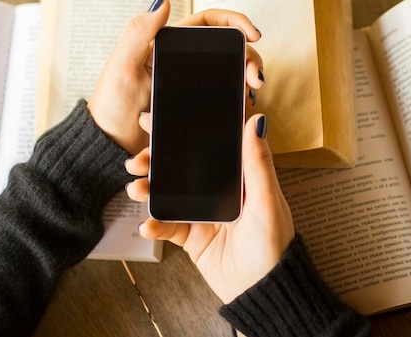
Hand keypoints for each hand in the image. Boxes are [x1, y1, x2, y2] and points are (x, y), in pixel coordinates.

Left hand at [87, 0, 263, 154]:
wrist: (110, 146)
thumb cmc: (110, 106)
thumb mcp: (122, 67)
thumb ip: (139, 33)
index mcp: (168, 46)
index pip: (209, 23)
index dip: (235, 23)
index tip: (254, 35)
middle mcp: (183, 63)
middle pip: (228, 49)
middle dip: (248, 57)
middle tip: (255, 78)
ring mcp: (192, 87)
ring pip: (230, 74)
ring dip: (246, 80)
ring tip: (251, 93)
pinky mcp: (196, 110)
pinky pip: (224, 101)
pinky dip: (238, 101)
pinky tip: (243, 108)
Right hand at [125, 113, 294, 303]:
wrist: (261, 291)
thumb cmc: (273, 244)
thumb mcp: (266, 200)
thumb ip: (258, 162)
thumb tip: (256, 120)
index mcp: (236, 176)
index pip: (207, 145)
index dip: (183, 130)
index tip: (158, 119)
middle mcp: (216, 190)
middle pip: (180, 167)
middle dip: (155, 159)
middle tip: (138, 158)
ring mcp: (201, 213)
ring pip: (167, 193)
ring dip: (148, 189)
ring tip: (136, 189)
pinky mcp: (191, 237)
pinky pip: (167, 225)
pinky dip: (154, 224)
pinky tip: (147, 225)